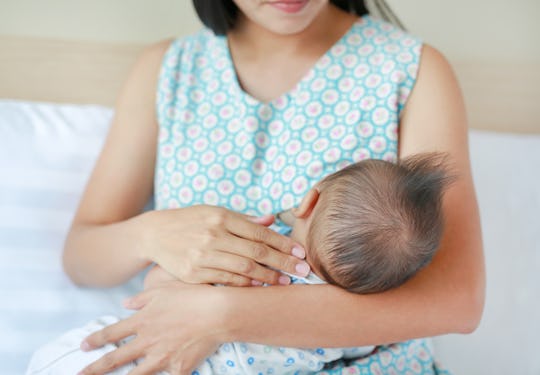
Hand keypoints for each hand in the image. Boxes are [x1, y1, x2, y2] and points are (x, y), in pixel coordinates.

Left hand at [79, 282, 223, 374]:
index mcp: (143, 320)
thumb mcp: (164, 289)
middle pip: (115, 359)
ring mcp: (162, 357)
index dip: (95, 339)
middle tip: (80, 374)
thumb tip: (126, 303)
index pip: (112, 333)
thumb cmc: (193, 296)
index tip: (83, 345)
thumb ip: (142, 298)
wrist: (218, 312)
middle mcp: (148, 341)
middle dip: (94, 368)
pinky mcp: (179, 368)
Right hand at [139, 205, 309, 285]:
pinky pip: (226, 281)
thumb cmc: (190, 220)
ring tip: (285, 282)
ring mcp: (202, 255)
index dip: (283, 243)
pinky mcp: (193, 273)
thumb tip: (271, 220)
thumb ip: (243, 219)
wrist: (154, 233)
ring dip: (268, 277)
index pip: (259, 232)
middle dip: (283, 263)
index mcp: (222, 217)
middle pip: (256, 252)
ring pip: (243, 269)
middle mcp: (213, 235)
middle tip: (302, 271)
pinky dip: (245, 285)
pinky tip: (259, 287)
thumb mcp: (214, 212)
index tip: (300, 252)